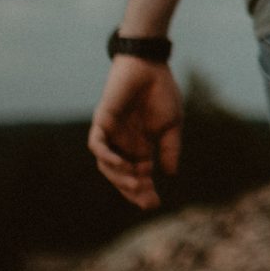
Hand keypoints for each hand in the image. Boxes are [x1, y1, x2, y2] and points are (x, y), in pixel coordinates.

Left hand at [89, 56, 182, 208]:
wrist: (150, 66)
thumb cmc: (162, 92)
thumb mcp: (172, 126)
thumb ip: (169, 149)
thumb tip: (170, 174)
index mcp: (140, 147)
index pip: (139, 175)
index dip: (144, 190)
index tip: (154, 204)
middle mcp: (123, 144)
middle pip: (122, 175)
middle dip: (132, 190)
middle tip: (146, 202)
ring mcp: (111, 134)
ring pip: (107, 165)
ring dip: (119, 177)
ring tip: (136, 185)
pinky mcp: (101, 121)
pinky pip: (97, 145)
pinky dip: (106, 156)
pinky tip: (121, 164)